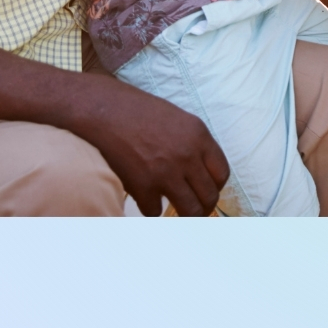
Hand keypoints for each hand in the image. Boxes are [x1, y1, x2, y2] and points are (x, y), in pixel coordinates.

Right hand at [72, 77, 231, 216]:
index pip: (222, 173)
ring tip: (180, 216)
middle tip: (197, 211)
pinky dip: (153, 210)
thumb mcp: (180, 120)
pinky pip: (156, 211)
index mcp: (199, 137)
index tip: (208, 191)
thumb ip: (194, 144)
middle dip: (205, 207)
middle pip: (209, 196)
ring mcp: (166, 173)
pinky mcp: (142, 186)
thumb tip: (201, 172)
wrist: (106, 110)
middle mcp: (187, 156)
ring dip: (185, 216)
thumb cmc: (141, 111)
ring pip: (189, 210)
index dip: (216, 187)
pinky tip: (149, 202)